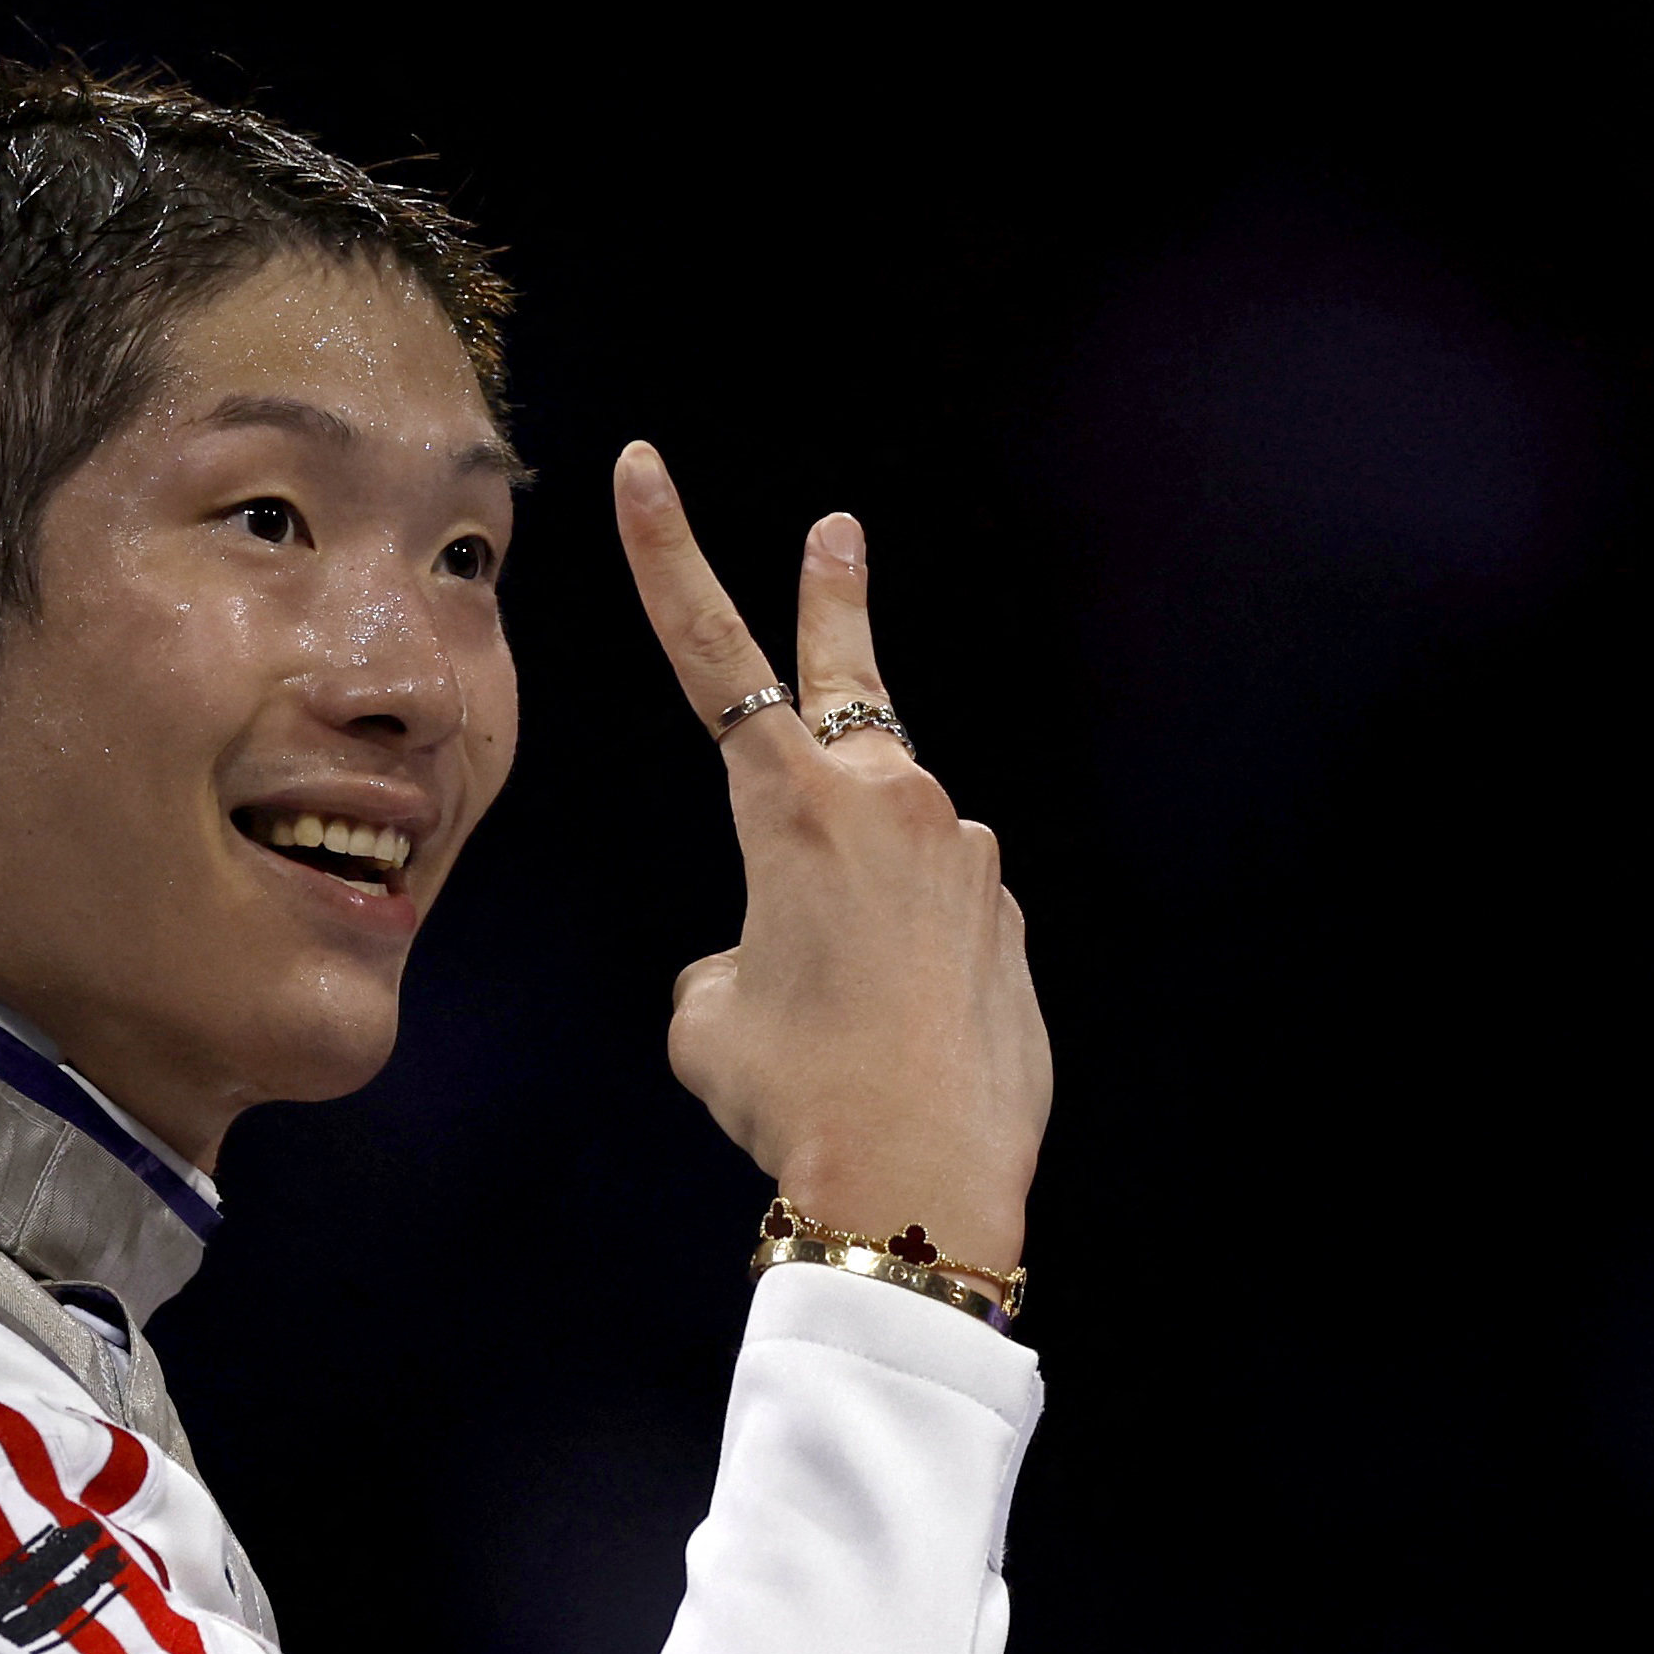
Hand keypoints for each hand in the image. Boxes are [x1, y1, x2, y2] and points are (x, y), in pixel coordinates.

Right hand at [614, 443, 1051, 1273]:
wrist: (918, 1183)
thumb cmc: (792, 1094)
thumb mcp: (707, 1014)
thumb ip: (738, 949)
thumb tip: (790, 950)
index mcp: (793, 806)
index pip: (714, 656)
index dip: (671, 558)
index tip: (645, 470)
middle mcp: (891, 804)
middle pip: (848, 685)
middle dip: (834, 602)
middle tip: (838, 533)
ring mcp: (964, 859)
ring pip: (886, 851)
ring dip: (850, 905)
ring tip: (836, 1017)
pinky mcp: (1007, 923)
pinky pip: (931, 922)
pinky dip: (898, 966)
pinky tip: (892, 1043)